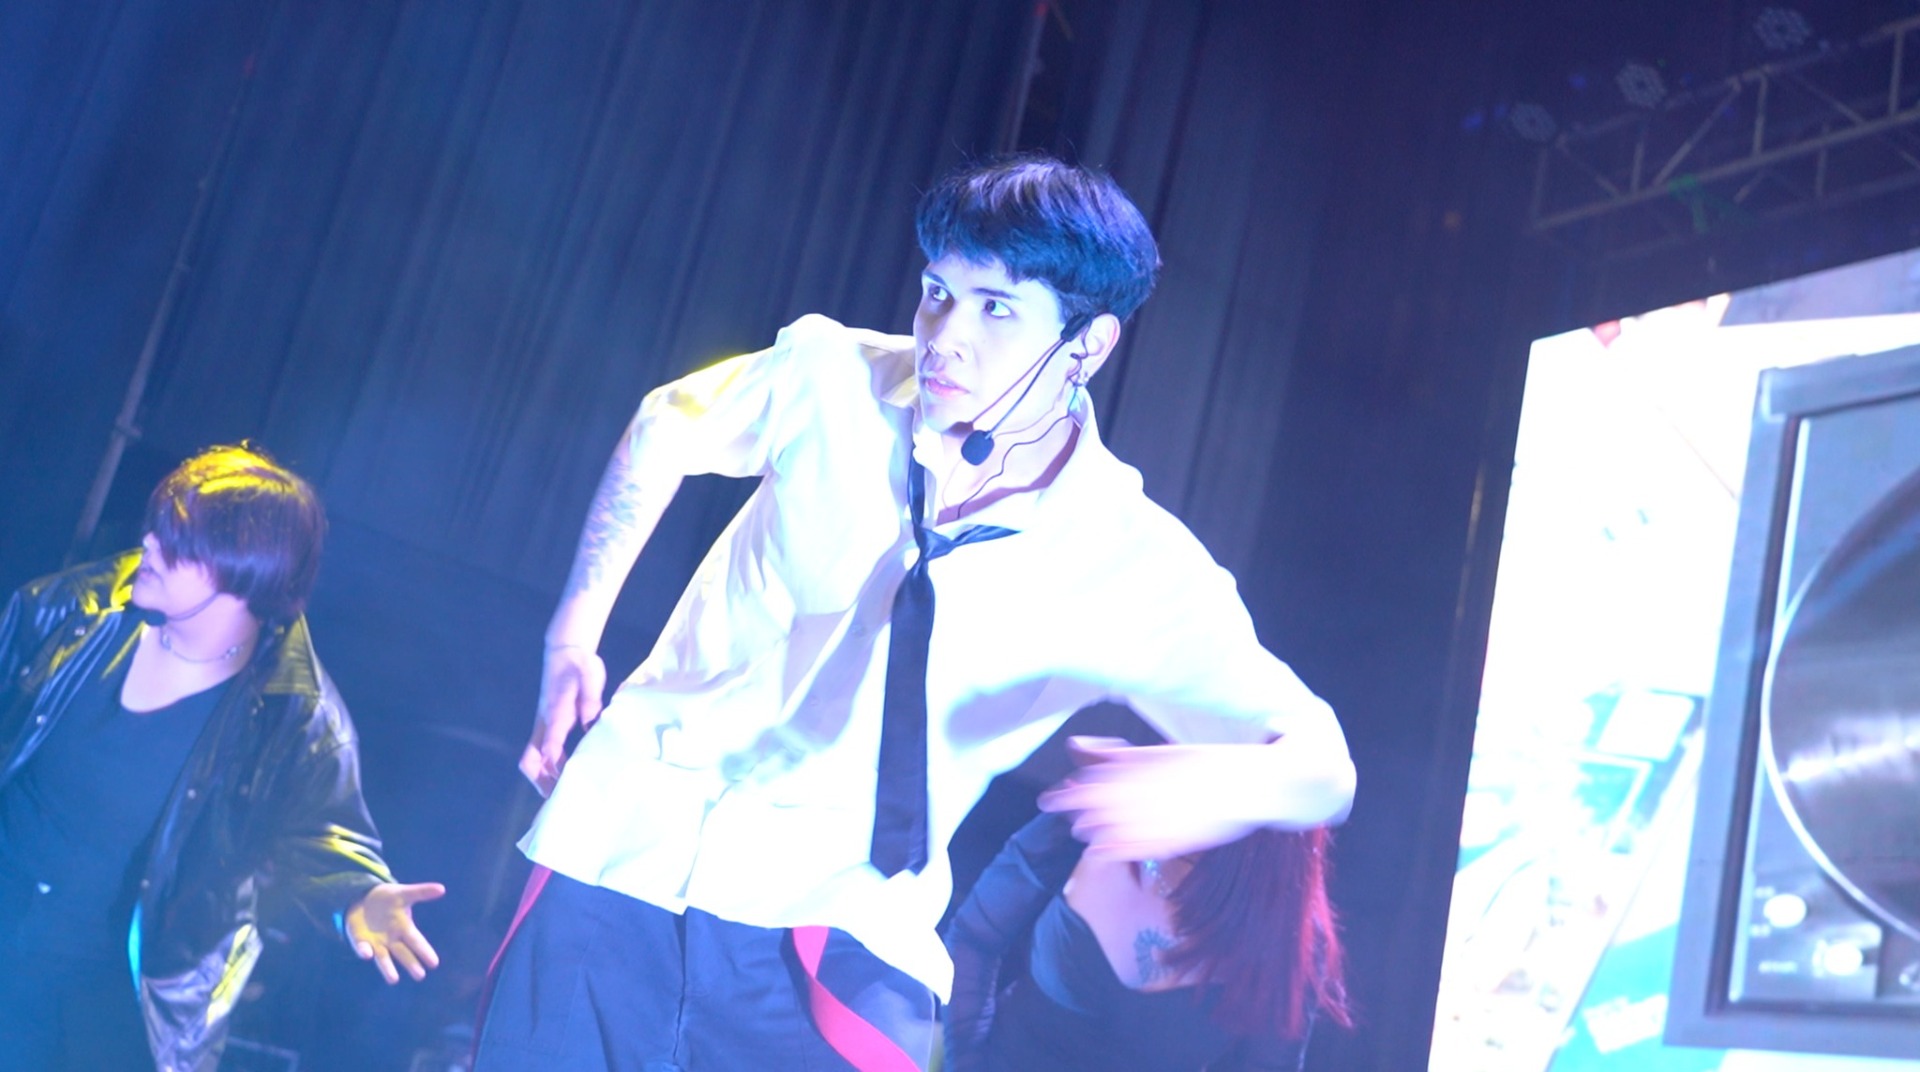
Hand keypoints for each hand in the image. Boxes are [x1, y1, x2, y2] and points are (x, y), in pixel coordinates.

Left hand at [345, 881, 445, 983]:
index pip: (416, 941)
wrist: (364, 899)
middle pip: (402, 953)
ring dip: (387, 968)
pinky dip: (364, 951)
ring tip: (393, 980)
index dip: (425, 951)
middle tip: (420, 976)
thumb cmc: (388, 899)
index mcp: (404, 928)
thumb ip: (421, 892)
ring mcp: (376, 943)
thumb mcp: (404, 893)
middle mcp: (391, 939)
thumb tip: (442, 889)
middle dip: (411, 964)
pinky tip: (367, 954)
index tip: (434, 964)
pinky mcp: (359, 941)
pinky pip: (361, 948)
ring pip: (383, 958)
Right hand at [520, 645, 606, 795]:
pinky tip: (561, 776)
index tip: (560, 778)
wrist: (565, 650)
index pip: (550, 740)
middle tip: (557, 798)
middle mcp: (545, 721)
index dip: (553, 760)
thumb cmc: (580, 664)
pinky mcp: (548, 723)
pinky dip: (547, 767)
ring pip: (534, 757)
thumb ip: (590, 699)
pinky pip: (541, 751)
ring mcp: (544, 723)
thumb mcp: (590, 677)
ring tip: (558, 795)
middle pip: (531, 757)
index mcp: (556, 711)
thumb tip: (590, 722)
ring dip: (543, 777)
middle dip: (541, 779)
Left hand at [1036, 736, 1275, 861]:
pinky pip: (1137, 847)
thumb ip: (1119, 754)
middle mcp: (1150, 787)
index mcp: (1147, 763)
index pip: (1098, 776)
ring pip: (1115, 824)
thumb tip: (1077, 746)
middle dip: (1074, 805)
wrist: (1253, 783)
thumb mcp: (1161, 752)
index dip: (1072, 788)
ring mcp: (1162, 814)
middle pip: (1100, 799)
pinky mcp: (1176, 838)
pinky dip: (1115, 849)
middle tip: (1052, 807)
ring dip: (1091, 826)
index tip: (1052, 795)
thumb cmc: (1207, 765)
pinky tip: (1098, 852)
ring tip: (1079, 830)